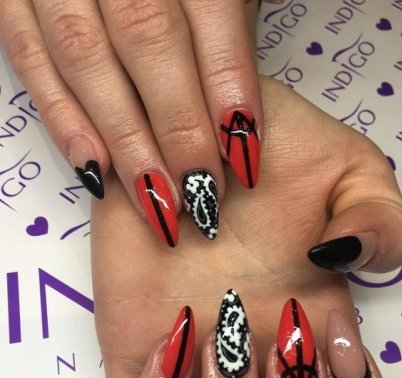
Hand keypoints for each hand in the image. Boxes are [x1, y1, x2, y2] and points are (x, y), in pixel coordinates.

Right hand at [0, 0, 262, 244]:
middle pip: (148, 39)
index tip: (244, 156)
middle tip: (200, 194)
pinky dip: (62, 119)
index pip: (212, 14)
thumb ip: (228, 32)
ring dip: (124, 139)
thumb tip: (242, 119)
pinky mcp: (12, 1)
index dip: (229, 89)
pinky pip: (29, 59)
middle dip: (178, 127)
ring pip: (85, 57)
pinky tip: (95, 168)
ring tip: (155, 199)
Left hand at [90, 76, 401, 377]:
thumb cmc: (271, 152)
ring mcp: (194, 365)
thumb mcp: (349, 171)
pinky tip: (176, 338)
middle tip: (277, 349)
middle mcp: (259, 364)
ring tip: (222, 340)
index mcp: (316, 337)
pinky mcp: (134, 348)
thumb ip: (378, 221)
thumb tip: (340, 265)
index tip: (332, 346)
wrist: (191, 127)